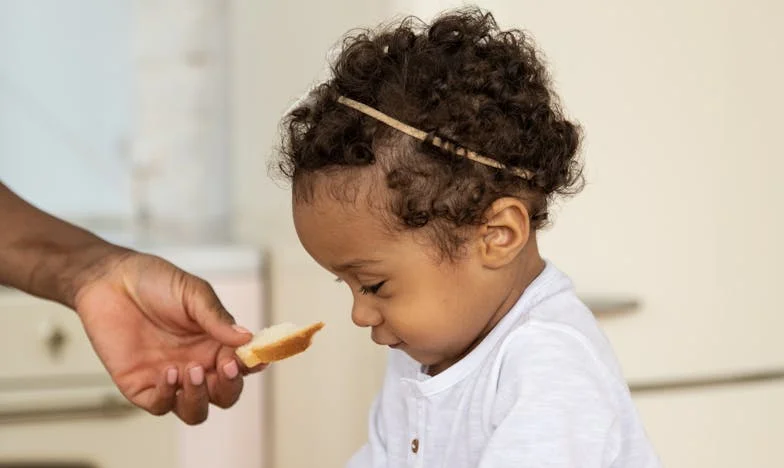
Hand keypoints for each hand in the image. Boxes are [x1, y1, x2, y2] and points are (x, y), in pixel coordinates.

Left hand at [72, 249, 264, 423]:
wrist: (110, 280)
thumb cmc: (154, 282)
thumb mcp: (193, 293)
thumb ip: (217, 318)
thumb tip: (247, 338)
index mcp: (214, 343)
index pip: (242, 366)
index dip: (251, 366)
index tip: (253, 359)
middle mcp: (196, 364)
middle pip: (224, 395)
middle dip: (229, 387)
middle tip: (224, 367)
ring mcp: (169, 378)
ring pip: (195, 410)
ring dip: (199, 398)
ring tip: (191, 371)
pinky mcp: (140, 386)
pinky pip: (160, 405)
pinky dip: (168, 396)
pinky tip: (168, 373)